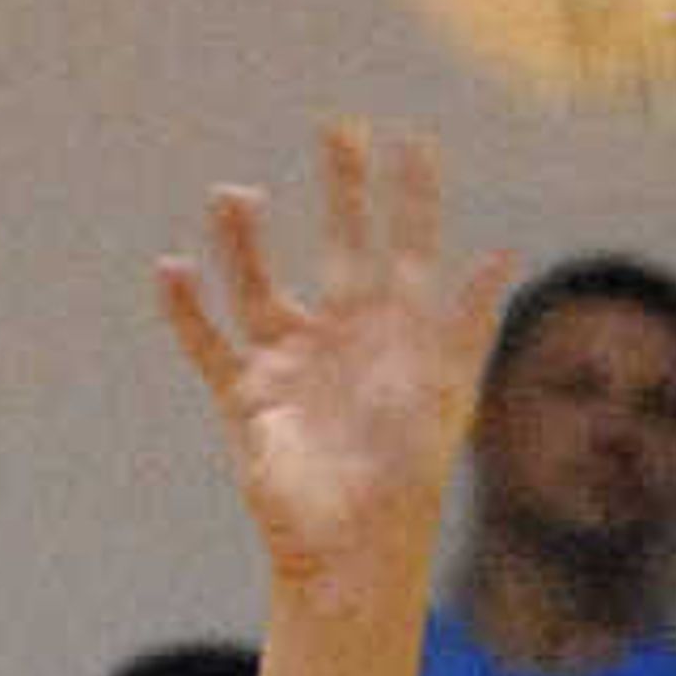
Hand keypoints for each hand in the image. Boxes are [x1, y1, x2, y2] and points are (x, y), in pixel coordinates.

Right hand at [157, 126, 505, 601]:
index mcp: (397, 337)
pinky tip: (170, 267)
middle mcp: (344, 338)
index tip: (414, 139)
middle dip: (342, 189)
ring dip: (243, 241)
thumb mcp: (443, 392)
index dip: (413, 197)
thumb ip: (468, 320)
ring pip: (258, 283)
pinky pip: (206, 342)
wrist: (354, 549)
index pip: (408, 248)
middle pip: (340, 245)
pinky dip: (185, 309)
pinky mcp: (246, 396)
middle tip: (339, 127)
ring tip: (234, 194)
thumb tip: (506, 253)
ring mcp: (291, 363)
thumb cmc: (407, 475)